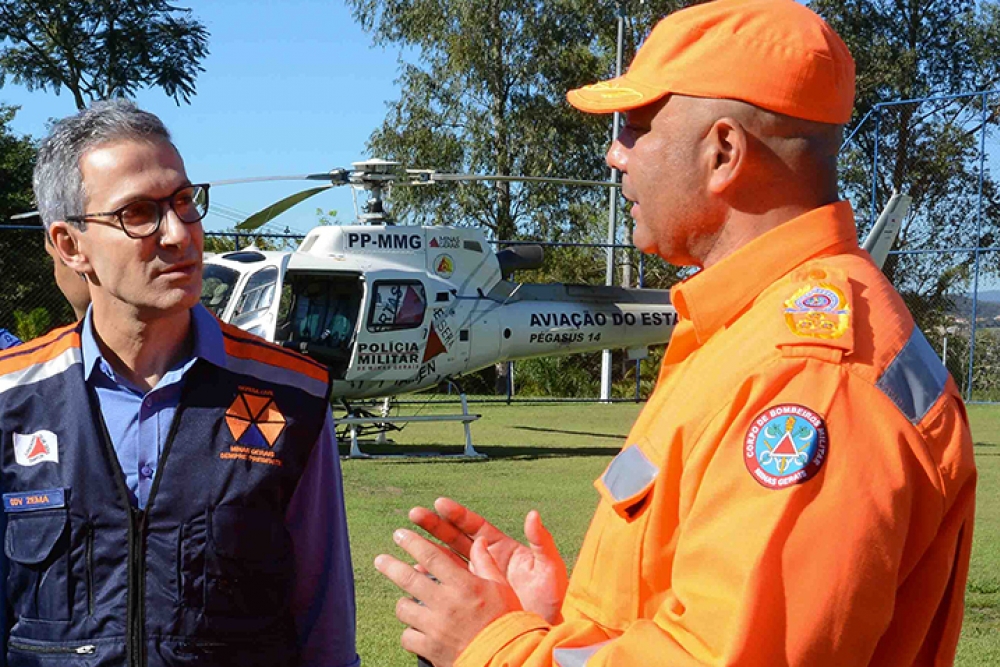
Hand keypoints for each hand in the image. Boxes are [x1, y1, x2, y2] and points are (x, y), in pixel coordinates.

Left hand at [376, 529, 521, 666]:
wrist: (507, 659)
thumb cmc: (506, 621)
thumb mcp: (501, 588)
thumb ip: (486, 563)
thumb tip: (480, 541)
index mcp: (463, 584)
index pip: (431, 556)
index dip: (412, 542)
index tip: (400, 534)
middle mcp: (445, 603)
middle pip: (408, 579)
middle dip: (390, 566)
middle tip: (380, 559)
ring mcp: (435, 627)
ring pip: (404, 609)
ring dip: (404, 603)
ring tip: (406, 603)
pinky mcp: (430, 648)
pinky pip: (407, 637)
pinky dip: (410, 632)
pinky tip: (416, 630)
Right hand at [410, 498, 568, 623]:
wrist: (541, 631)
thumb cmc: (551, 597)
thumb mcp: (549, 567)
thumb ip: (541, 541)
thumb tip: (533, 515)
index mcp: (502, 548)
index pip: (475, 526)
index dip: (457, 515)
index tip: (438, 504)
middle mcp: (485, 560)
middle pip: (455, 538)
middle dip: (434, 525)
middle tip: (414, 514)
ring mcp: (475, 579)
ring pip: (446, 560)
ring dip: (427, 550)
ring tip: (407, 542)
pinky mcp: (468, 598)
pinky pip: (445, 585)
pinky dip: (430, 579)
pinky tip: (415, 574)